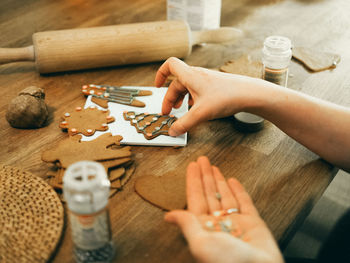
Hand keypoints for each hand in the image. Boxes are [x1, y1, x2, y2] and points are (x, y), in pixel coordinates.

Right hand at [154, 57, 269, 136]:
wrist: (250, 93)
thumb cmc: (226, 97)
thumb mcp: (201, 113)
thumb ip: (184, 123)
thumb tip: (172, 131)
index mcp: (190, 76)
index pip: (170, 65)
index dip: (160, 74)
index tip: (157, 86)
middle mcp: (197, 75)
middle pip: (177, 82)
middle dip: (170, 98)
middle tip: (168, 113)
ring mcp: (207, 80)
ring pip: (187, 87)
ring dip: (180, 99)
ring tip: (179, 111)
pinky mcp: (214, 86)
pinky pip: (197, 90)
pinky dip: (192, 99)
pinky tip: (195, 109)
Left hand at [164, 156, 283, 262]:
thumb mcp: (200, 242)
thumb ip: (187, 224)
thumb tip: (168, 216)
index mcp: (204, 227)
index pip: (196, 198)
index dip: (193, 181)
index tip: (191, 167)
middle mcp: (219, 224)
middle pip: (209, 194)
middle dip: (205, 176)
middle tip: (202, 159)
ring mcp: (236, 222)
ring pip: (225, 196)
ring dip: (219, 180)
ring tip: (213, 166)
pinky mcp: (253, 223)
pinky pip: (244, 203)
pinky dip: (239, 191)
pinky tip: (232, 181)